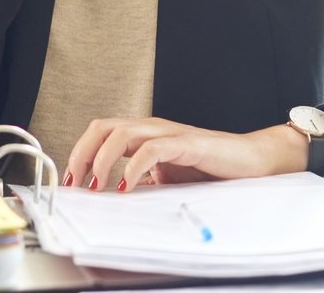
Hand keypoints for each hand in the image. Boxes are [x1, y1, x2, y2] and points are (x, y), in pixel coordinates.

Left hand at [64, 117, 308, 191]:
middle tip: (75, 182)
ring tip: (98, 185)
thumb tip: (114, 197)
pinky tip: (127, 185)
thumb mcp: (168, 177)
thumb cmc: (211, 168)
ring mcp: (169, 133)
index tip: (70, 180)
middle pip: (103, 127)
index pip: (101, 132)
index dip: (80, 152)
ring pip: (122, 133)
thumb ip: (144, 181)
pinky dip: (134, 167)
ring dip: (103, 160)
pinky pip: (153, 150)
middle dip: (82, 153)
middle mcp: (153, 128)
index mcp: (144, 134)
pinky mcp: (187, 144)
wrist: (252, 162)